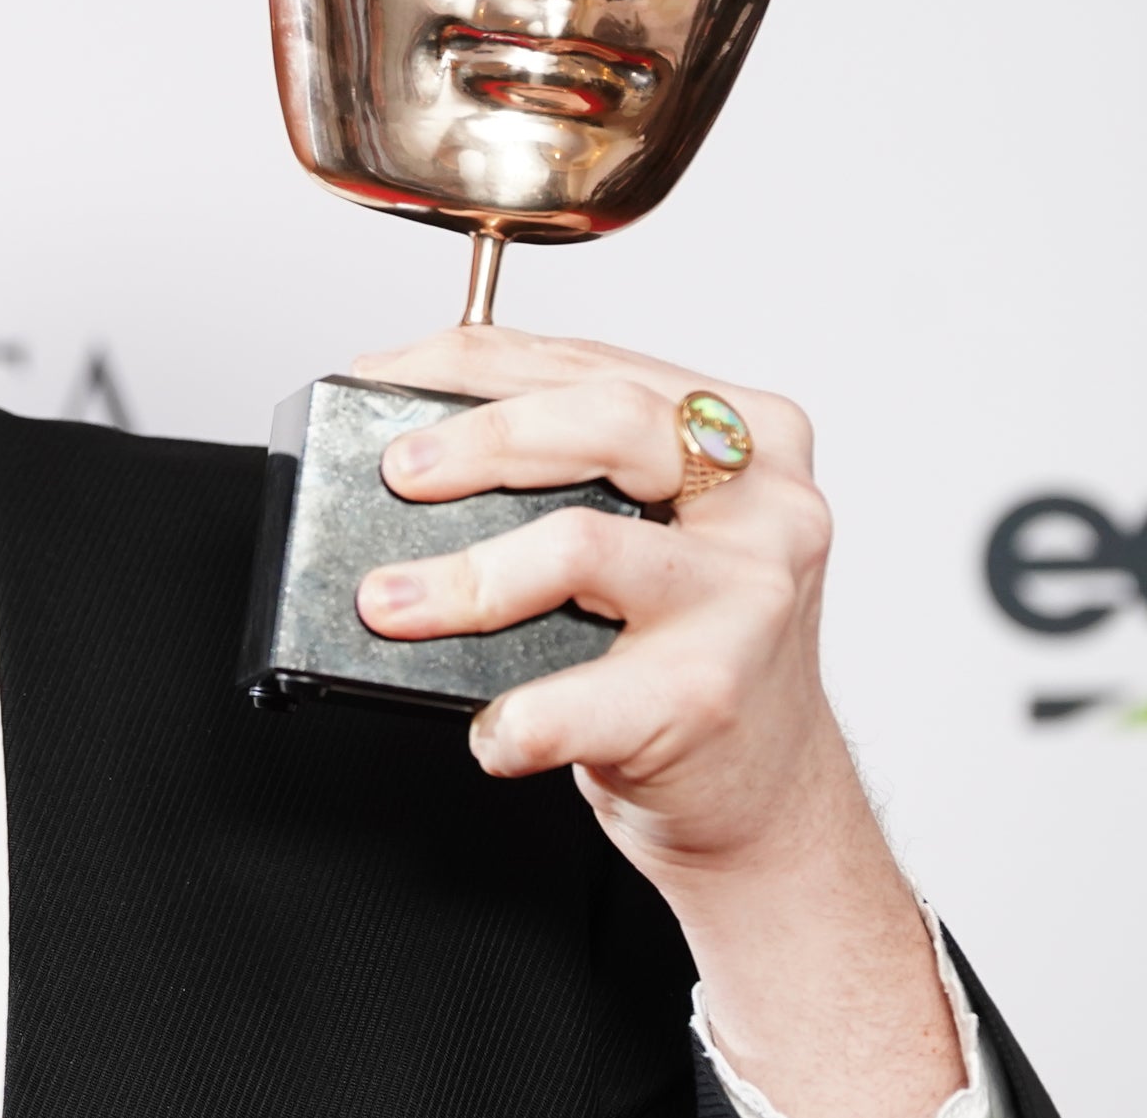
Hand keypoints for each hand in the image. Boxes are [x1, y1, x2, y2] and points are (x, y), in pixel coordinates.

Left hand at [348, 323, 833, 861]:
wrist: (765, 784)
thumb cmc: (688, 639)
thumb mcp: (653, 523)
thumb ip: (571, 461)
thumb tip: (406, 421)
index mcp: (747, 430)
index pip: (591, 361)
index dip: (470, 362)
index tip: (381, 379)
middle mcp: (765, 501)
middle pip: (608, 421)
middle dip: (481, 439)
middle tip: (397, 473)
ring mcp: (747, 596)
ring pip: (582, 544)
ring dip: (466, 578)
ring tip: (392, 605)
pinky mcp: (712, 692)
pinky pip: (586, 694)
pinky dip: (519, 715)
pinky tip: (491, 726)